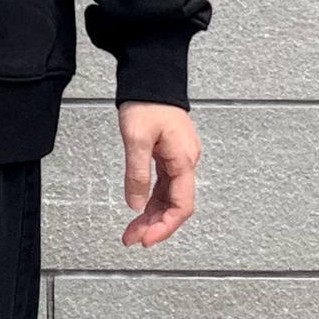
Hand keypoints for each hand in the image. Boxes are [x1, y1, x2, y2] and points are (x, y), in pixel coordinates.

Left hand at [116, 101, 199, 247]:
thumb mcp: (136, 139)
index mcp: (184, 160)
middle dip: (155, 225)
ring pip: (169, 197)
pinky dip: (152, 200)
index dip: (165, 227)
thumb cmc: (148, 102)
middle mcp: (186, 161)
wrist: (151, 78)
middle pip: (175, 205)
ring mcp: (180, 158)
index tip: (147, 240)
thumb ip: (137, 174)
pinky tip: (140, 209)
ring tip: (132, 230)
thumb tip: (136, 205)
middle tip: (132, 239)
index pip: (181, 206)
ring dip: (152, 215)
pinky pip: (164, 185)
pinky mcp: (171, 154)